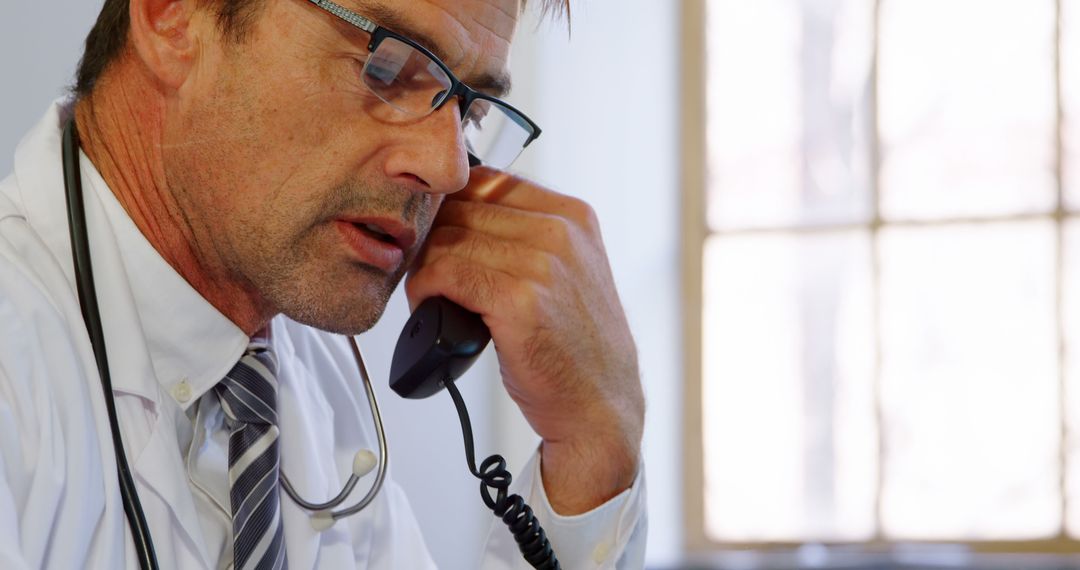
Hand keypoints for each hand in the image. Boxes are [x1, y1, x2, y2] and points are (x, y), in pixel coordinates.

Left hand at [405, 167, 643, 513]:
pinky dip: (424, 291)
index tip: (437, 236)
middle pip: (462, 208)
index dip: (451, 207)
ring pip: (447, 239)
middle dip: (432, 239)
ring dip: (424, 267)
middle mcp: (561, 232)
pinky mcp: (518, 300)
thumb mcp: (566, 273)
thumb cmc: (575, 348)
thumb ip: (526, 236)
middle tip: (426, 272)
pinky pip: (445, 274)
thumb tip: (456, 213)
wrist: (600, 407)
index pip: (486, 180)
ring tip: (431, 295)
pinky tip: (430, 309)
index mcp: (573, 216)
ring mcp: (542, 264)